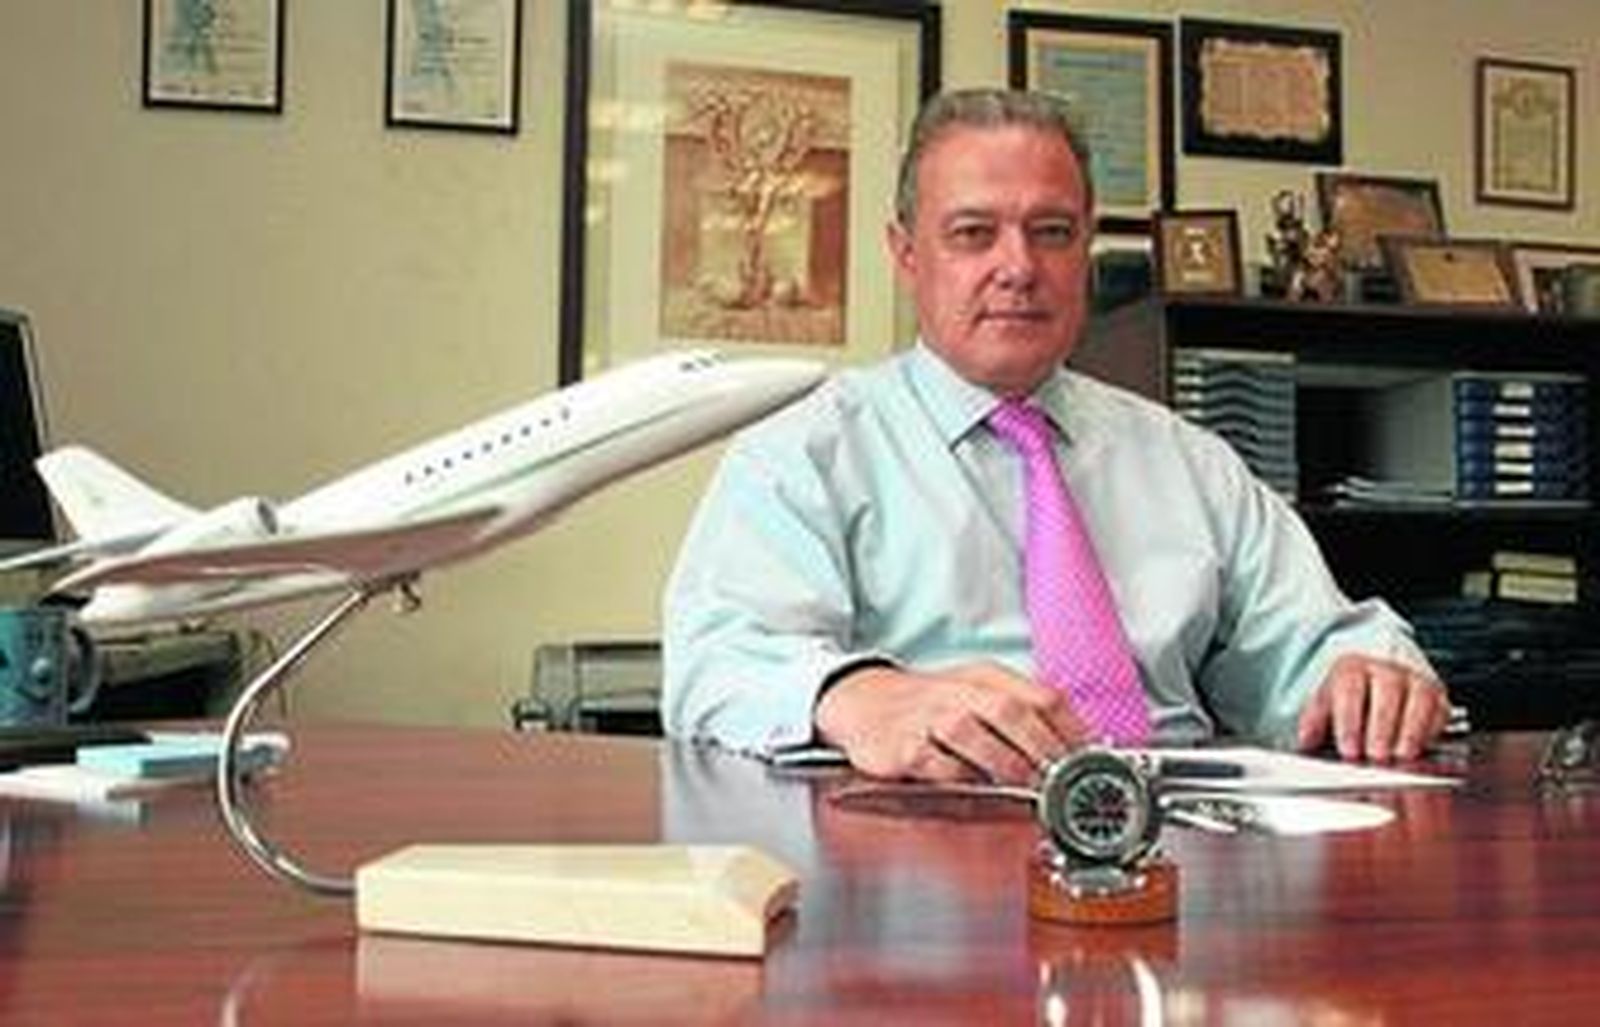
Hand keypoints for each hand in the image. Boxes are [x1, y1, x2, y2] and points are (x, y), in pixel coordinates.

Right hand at [814, 661, 1090, 784]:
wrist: (860, 700)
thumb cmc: (925, 702)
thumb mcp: (973, 691)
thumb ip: (1020, 714)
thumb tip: (1074, 748)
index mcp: (986, 678)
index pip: (1041, 696)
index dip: (1072, 729)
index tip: (1091, 760)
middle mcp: (960, 693)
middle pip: (1012, 712)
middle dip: (1045, 748)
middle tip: (1066, 780)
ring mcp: (930, 718)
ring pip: (975, 735)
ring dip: (1008, 764)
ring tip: (1030, 788)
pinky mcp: (904, 746)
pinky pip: (939, 763)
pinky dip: (962, 777)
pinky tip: (978, 788)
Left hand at [1295, 654, 1449, 761]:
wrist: (1381, 668)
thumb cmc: (1352, 690)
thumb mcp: (1326, 699)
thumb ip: (1315, 720)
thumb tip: (1305, 741)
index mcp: (1354, 667)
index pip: (1350, 689)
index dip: (1350, 721)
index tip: (1348, 748)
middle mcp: (1387, 670)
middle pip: (1387, 694)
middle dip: (1382, 727)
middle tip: (1376, 754)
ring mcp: (1415, 680)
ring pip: (1418, 700)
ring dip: (1411, 731)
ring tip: (1400, 755)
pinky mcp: (1437, 695)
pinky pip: (1439, 710)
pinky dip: (1431, 731)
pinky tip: (1421, 749)